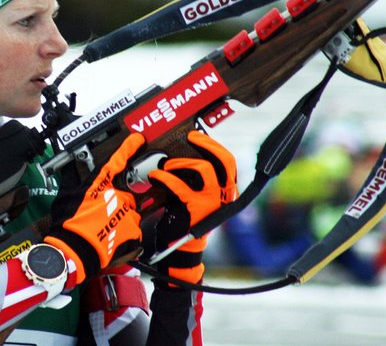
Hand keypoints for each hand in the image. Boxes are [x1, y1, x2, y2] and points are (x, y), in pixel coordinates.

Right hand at [44, 133, 145, 283]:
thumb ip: (74, 179)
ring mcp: (128, 214)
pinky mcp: (134, 231)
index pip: (118, 161)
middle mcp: (118, 196)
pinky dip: (123, 233)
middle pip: (123, 193)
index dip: (129, 147)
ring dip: (119, 218)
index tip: (138, 139)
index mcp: (102, 185)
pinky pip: (131, 229)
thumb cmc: (67, 225)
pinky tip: (109, 238)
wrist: (74, 252)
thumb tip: (70, 168)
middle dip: (115, 202)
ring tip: (102, 230)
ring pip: (128, 212)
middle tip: (98, 216)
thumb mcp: (66, 196)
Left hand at [149, 130, 236, 284]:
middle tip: (190, 138)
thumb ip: (196, 179)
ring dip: (181, 162)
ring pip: (204, 169)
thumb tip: (184, 155)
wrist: (181, 249)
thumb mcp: (196, 195)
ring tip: (167, 164)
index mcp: (226, 190)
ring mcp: (212, 202)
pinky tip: (157, 177)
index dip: (214, 145)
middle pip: (224, 161)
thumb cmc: (186, 219)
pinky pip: (181, 186)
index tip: (198, 136)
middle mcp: (224, 195)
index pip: (228, 162)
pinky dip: (166, 178)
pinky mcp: (196, 209)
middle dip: (206, 145)